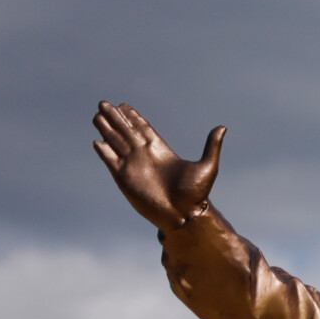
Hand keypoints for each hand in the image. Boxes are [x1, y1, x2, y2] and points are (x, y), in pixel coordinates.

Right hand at [91, 101, 223, 231]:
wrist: (184, 214)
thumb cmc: (196, 194)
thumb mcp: (207, 166)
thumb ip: (212, 146)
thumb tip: (222, 128)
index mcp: (161, 151)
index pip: (143, 129)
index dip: (133, 117)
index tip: (123, 106)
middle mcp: (144, 156)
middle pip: (126, 131)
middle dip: (115, 117)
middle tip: (104, 104)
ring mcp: (133, 166)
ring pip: (116, 142)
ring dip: (106, 129)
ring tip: (98, 115)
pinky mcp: (124, 178)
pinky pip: (110, 161)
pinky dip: (104, 151)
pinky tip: (97, 141)